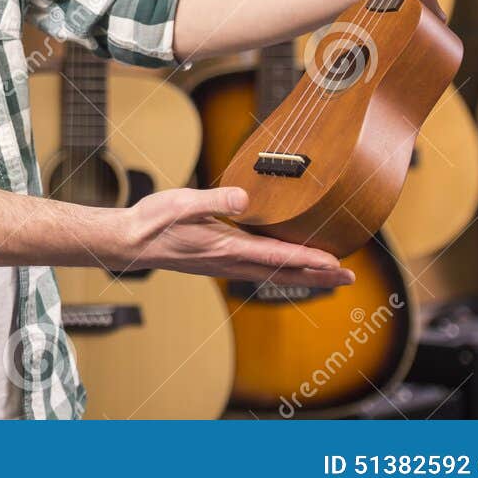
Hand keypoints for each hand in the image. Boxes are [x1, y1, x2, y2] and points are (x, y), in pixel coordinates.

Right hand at [115, 186, 355, 287]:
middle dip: (317, 275)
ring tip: (329, 276)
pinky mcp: (219, 262)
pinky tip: (287, 266)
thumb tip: (244, 199)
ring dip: (304, 276)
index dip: (307, 260)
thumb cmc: (153, 222)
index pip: (276, 255)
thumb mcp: (182, 203)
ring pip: (274, 274)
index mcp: (225, 247)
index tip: (335, 263)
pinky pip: (259, 270)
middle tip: (348, 279)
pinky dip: (282, 271)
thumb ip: (214, 201)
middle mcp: (230, 261)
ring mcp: (225, 265)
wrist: (129, 242)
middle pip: (283, 272)